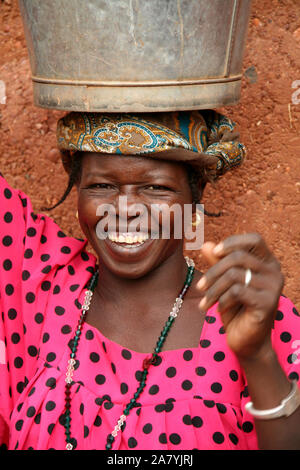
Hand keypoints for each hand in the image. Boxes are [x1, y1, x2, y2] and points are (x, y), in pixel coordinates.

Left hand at [197, 233, 283, 360]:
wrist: (247, 342)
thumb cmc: (236, 309)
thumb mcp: (224, 284)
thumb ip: (217, 263)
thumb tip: (205, 244)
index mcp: (267, 262)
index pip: (254, 239)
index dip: (233, 242)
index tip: (214, 253)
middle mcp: (274, 271)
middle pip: (238, 257)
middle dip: (213, 271)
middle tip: (200, 287)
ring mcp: (273, 287)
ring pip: (234, 275)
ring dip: (214, 289)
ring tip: (206, 302)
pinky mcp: (268, 303)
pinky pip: (237, 292)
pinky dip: (222, 300)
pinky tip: (219, 309)